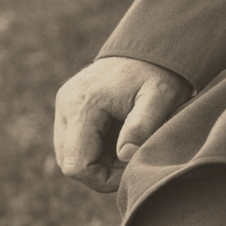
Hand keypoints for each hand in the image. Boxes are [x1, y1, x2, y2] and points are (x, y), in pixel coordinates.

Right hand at [53, 56, 192, 192]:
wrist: (150, 46)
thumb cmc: (158, 73)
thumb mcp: (161, 97)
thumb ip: (143, 125)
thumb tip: (126, 155)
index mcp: (84, 104)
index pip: (77, 165)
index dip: (103, 179)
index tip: (131, 169)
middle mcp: (66, 104)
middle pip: (69, 163)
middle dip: (100, 172)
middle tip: (132, 160)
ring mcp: (64, 105)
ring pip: (69, 155)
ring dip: (97, 161)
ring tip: (128, 147)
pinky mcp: (69, 106)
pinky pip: (73, 142)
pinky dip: (94, 149)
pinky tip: (119, 140)